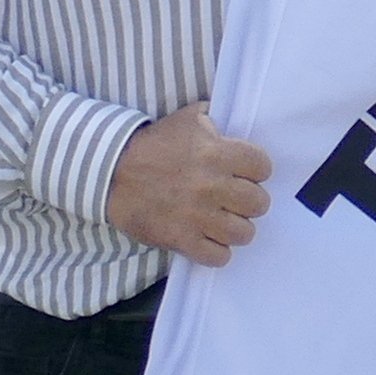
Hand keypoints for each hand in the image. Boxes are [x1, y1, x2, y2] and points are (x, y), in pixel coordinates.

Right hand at [105, 103, 270, 265]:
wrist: (112, 172)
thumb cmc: (154, 144)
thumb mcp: (188, 118)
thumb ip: (217, 117)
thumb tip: (236, 121)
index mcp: (217, 153)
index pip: (263, 167)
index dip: (256, 170)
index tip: (245, 173)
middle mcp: (213, 186)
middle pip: (259, 203)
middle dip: (249, 201)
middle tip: (234, 199)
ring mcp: (198, 216)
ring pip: (244, 233)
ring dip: (236, 228)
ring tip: (223, 221)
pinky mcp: (182, 239)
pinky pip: (219, 257)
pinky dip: (217, 251)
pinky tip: (208, 238)